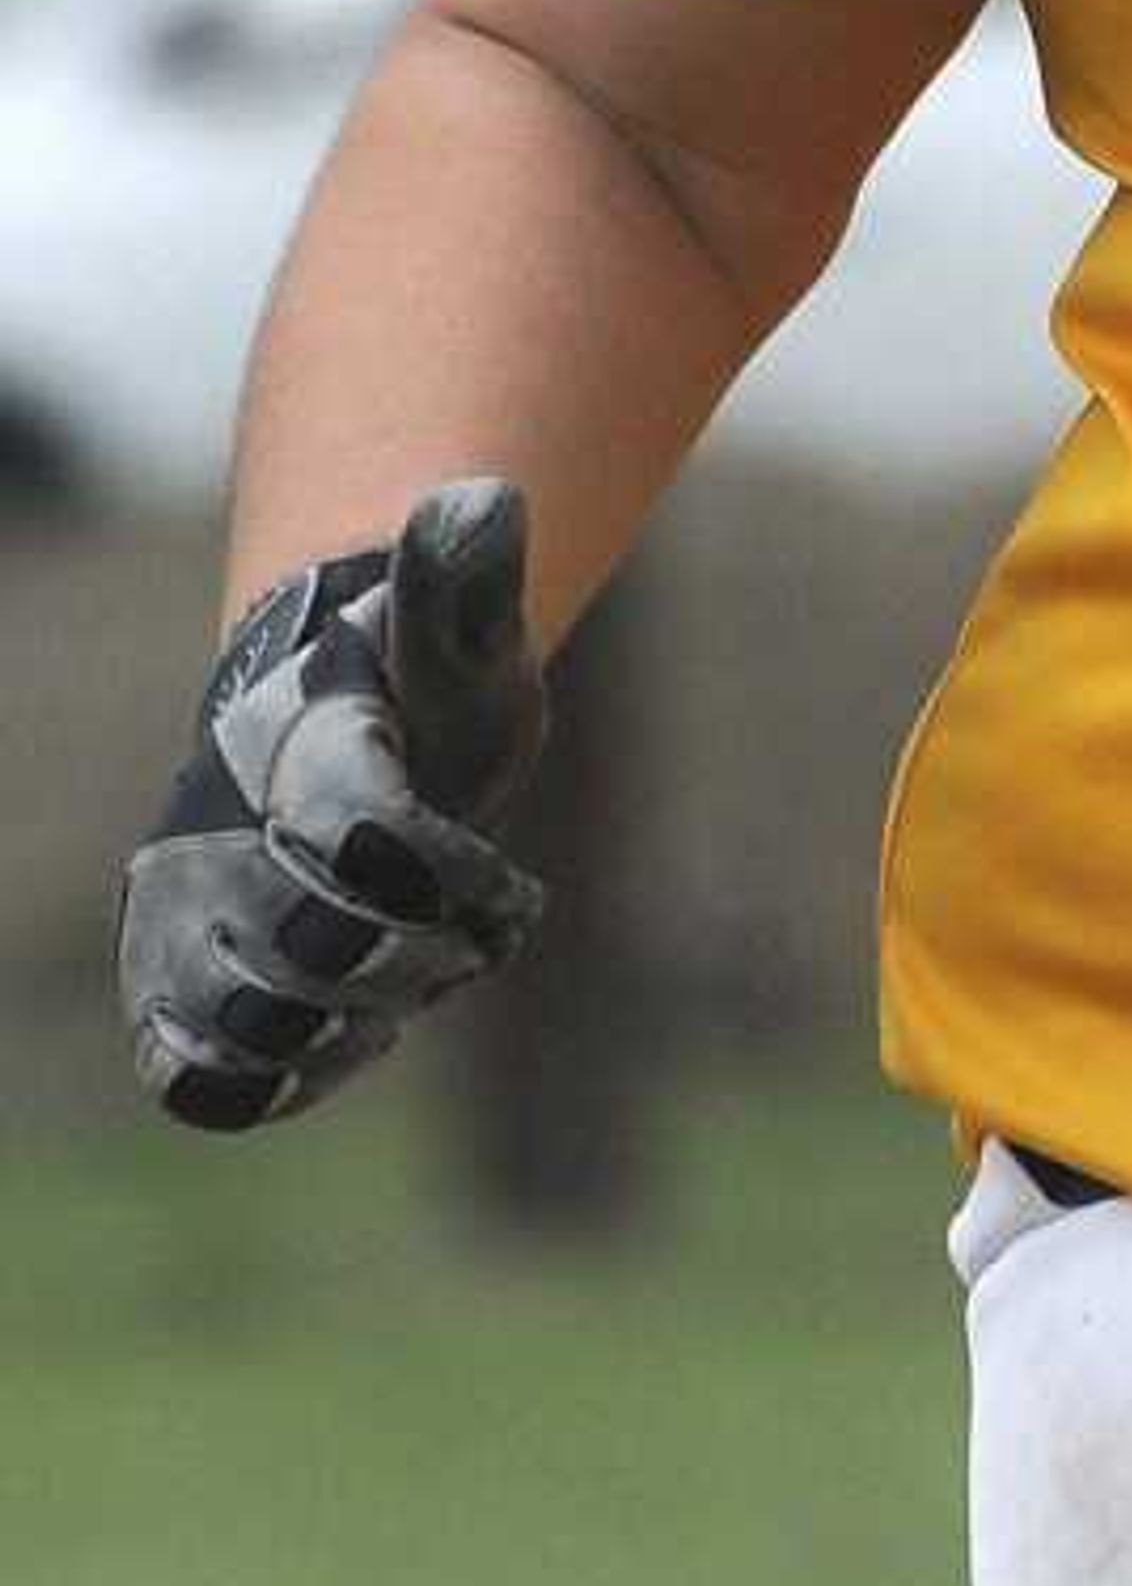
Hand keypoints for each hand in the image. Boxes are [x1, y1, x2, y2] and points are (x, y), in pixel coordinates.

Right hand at [118, 478, 550, 1131]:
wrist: (331, 732)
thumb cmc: (416, 684)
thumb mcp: (464, 632)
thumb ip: (470, 581)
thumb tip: (482, 499)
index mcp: (298, 745)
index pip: (366, 835)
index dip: (449, 879)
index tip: (506, 891)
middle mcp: (213, 837)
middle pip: (323, 955)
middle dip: (420, 957)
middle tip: (467, 931)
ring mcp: (182, 928)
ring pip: (262, 1034)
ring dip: (368, 1018)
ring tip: (419, 968)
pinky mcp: (172, 1009)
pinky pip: (215, 1087)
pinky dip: (304, 1073)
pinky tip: (362, 1021)